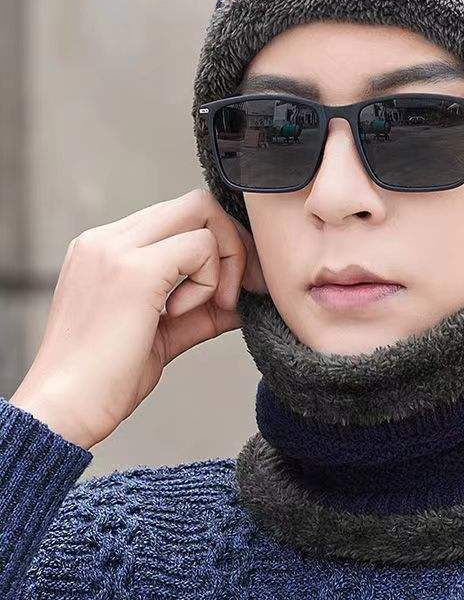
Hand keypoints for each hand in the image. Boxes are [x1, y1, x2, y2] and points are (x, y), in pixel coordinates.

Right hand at [9, 188, 266, 449]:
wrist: (63, 413)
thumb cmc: (106, 380)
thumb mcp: (164, 334)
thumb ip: (202, 310)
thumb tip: (246, 300)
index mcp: (106, 248)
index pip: (180, 216)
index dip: (219, 245)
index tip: (231, 290)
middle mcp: (107, 239)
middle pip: (197, 203)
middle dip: (234, 242)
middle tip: (240, 290)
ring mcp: (116, 248)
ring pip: (202, 213)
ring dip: (225, 261)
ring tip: (209, 307)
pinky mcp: (133, 269)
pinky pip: (200, 246)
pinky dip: (209, 280)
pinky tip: (182, 315)